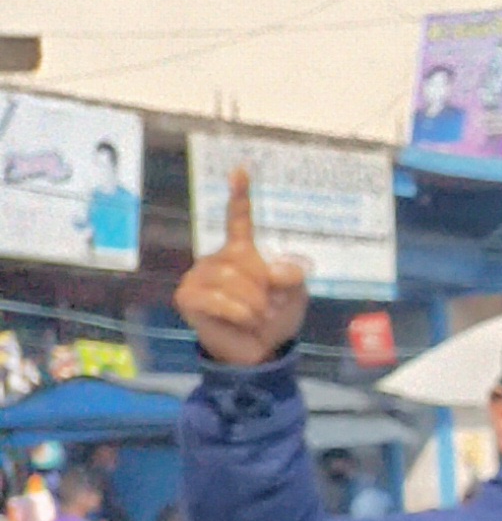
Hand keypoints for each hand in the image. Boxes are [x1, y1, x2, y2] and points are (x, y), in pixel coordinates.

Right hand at [177, 169, 312, 367]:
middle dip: (264, 289)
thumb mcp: (295, 295)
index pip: (238, 219)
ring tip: (256, 316)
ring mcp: (198, 276)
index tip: (241, 169)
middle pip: (244, 262)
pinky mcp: (187, 297)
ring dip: (254, 305)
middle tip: (266, 307)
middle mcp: (216, 258)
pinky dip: (239, 314)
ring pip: (232, 281)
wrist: (260, 351)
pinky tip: (241, 322)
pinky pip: (220, 300)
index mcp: (242, 251)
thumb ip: (293, 276)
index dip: (240, 195)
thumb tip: (275, 269)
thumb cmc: (275, 318)